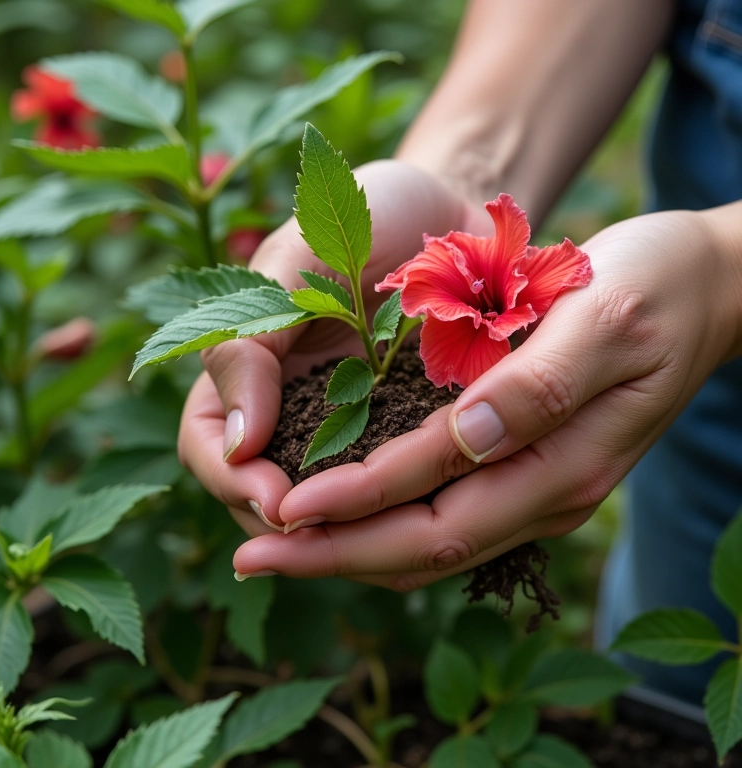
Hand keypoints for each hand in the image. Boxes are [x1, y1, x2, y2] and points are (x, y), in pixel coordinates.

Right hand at [177, 159, 488, 536]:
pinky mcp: (415, 440)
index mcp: (252, 370)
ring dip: (346, 535)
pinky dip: (403, 512)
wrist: (458, 214)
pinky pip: (398, 493)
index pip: (210, 446)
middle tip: (326, 535)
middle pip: (262, 497)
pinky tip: (429, 513)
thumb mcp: (301, 257)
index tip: (274, 498)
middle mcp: (297, 411)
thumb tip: (237, 443)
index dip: (230, 481)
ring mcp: (356, 431)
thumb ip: (253, 338)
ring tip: (381, 535)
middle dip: (287, 525)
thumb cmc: (373, 217)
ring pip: (331, 511)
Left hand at [218, 208, 740, 588]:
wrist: (702, 285)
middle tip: (250, 556)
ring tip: (276, 541)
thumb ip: (542, 385)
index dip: (356, 513)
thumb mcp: (607, 316)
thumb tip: (469, 440)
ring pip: (427, 542)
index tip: (283, 512)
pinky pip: (442, 514)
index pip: (438, 512)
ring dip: (348, 547)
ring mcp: (534, 484)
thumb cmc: (658, 286)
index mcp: (560, 463)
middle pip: (422, 549)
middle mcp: (543, 491)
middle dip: (332, 556)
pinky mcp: (525, 465)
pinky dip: (382, 518)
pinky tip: (338, 506)